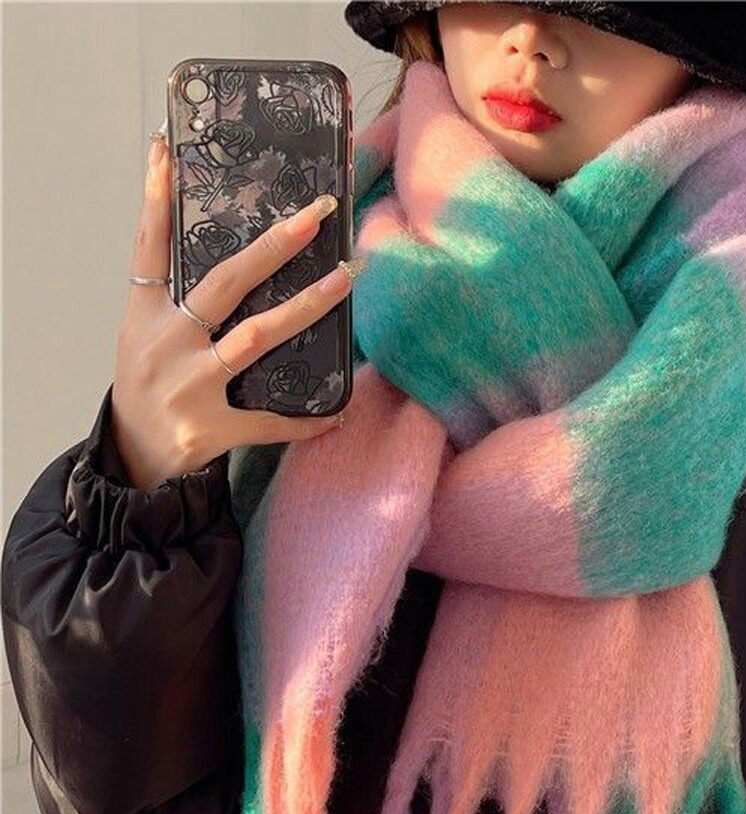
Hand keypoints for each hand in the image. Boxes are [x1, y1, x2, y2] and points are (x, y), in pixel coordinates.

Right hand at [111, 134, 358, 489]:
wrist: (134, 461)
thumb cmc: (151, 388)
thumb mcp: (146, 337)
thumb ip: (178, 300)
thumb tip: (237, 256)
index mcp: (145, 317)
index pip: (149, 248)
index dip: (157, 200)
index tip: (169, 152)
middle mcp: (165, 345)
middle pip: (223, 284)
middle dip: (271, 247)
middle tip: (315, 215)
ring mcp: (187, 387)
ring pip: (254, 338)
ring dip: (304, 308)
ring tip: (343, 280)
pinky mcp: (209, 429)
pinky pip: (268, 421)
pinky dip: (304, 420)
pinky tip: (337, 414)